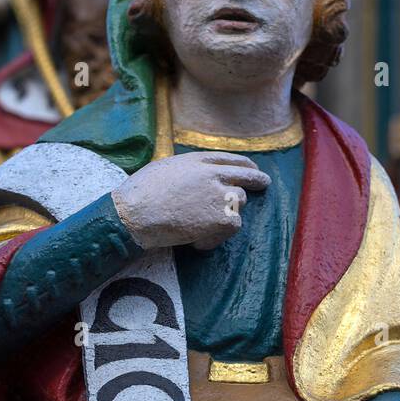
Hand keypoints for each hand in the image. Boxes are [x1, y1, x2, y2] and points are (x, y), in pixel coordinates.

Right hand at [111, 151, 269, 250]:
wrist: (135, 212)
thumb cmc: (139, 194)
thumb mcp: (164, 169)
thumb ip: (185, 171)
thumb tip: (190, 179)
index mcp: (197, 160)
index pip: (229, 159)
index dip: (244, 165)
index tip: (253, 169)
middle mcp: (213, 174)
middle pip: (245, 177)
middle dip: (257, 181)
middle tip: (264, 185)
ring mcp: (220, 194)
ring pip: (239, 203)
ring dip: (225, 215)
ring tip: (200, 226)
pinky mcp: (222, 217)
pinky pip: (232, 227)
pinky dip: (216, 238)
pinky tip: (197, 241)